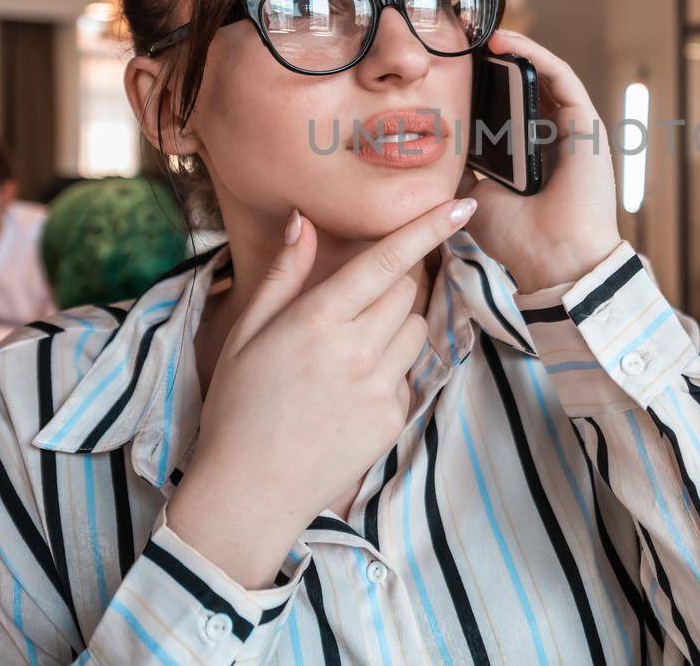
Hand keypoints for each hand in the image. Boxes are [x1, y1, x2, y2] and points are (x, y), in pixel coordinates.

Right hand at [166, 197, 477, 589]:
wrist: (249, 493)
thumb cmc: (238, 408)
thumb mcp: (245, 334)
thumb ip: (284, 275)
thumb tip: (304, 222)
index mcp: (316, 321)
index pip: (386, 262)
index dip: (427, 230)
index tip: (461, 206)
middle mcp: (355, 350)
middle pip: (408, 291)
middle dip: (398, 280)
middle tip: (364, 295)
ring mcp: (379, 387)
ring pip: (417, 328)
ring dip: (399, 322)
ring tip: (354, 345)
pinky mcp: (393, 418)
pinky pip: (409, 372)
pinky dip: (391, 367)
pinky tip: (352, 388)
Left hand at [458, 28, 622, 291]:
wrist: (553, 259)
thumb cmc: (518, 238)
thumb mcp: (475, 196)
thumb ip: (462, 170)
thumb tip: (435, 148)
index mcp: (532, 157)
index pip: (509, 110)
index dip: (485, 87)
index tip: (453, 70)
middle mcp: (555, 139)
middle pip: (526, 88)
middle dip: (496, 64)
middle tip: (463, 46)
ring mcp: (573, 129)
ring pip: (544, 76)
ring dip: (513, 51)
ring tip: (480, 36)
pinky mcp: (586, 122)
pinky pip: (559, 76)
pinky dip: (533, 55)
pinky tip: (504, 43)